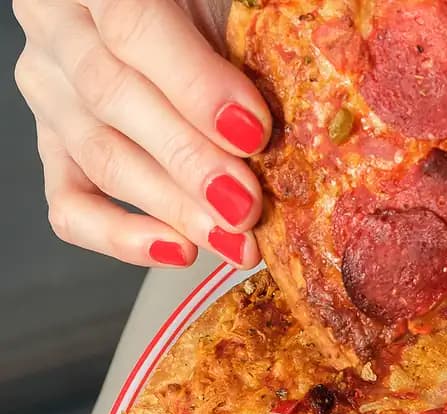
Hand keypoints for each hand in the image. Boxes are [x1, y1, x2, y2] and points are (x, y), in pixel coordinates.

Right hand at [13, 0, 267, 268]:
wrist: (176, 17)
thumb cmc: (213, 9)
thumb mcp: (228, 2)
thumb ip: (243, 29)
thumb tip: (289, 102)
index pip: (133, 26)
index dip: (194, 86)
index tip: (252, 132)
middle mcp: (59, 29)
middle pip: (113, 100)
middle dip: (190, 162)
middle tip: (246, 204)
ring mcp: (52, 94)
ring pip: (100, 157)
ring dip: (173, 208)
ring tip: (233, 240)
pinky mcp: (57, 150)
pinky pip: (72, 206)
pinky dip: (121, 238)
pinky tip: (179, 251)